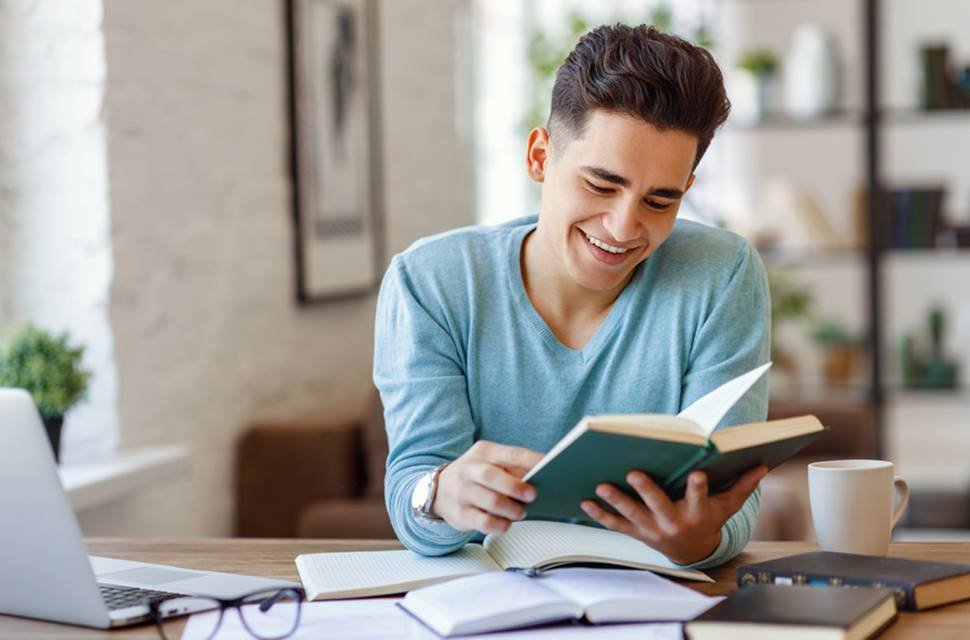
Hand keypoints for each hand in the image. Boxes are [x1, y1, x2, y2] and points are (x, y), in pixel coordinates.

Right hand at [432, 441, 543, 534]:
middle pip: (492, 477)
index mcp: (484, 452)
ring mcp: (462, 492)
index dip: (531, 460)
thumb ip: (514, 468)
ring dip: (511, 509)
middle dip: (515, 487)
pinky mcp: (461, 514)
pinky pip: (483, 523)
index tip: (549, 465)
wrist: (439, 489)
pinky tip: (506, 524)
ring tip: (521, 512)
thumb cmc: (475, 476)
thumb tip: (543, 478)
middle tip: (533, 495)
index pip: (511, 453)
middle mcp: (470, 470)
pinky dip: (500, 525)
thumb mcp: (491, 462)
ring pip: (490, 502)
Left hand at [579, 465, 768, 564]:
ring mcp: (653, 529)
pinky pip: (616, 525)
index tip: (698, 473)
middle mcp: (674, 522)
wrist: (693, 552)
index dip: (699, 487)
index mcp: (697, 513)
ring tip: (601, 485)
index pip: (700, 498)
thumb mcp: (727, 506)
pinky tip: (585, 502)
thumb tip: (763, 466)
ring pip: (632, 515)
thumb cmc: (708, 519)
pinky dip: (600, 515)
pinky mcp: (637, 533)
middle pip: (659, 505)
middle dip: (646, 490)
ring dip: (616, 500)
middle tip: (633, 472)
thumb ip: (742, 486)